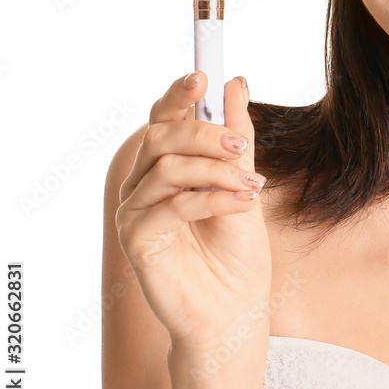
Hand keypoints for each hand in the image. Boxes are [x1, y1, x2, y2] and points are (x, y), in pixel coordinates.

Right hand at [115, 73, 271, 356]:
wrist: (235, 312)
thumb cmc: (237, 252)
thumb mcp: (244, 182)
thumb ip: (237, 137)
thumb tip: (237, 84)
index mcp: (167, 166)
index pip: (164, 118)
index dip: (179, 95)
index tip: (204, 76)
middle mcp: (143, 185)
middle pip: (161, 137)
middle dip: (205, 134)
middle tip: (242, 146)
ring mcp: (134, 212)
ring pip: (168, 167)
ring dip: (217, 171)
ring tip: (253, 187)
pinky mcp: (136, 240)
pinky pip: (172, 204)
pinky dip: (213, 199)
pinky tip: (244, 203)